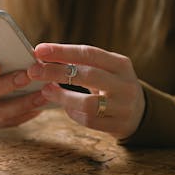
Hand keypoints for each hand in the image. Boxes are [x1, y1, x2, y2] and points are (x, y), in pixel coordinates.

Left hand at [27, 43, 144, 138]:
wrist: (140, 112)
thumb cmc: (112, 85)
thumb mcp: (105, 69)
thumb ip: (81, 63)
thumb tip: (43, 56)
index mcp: (120, 63)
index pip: (89, 53)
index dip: (62, 51)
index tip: (39, 50)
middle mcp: (125, 84)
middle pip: (88, 75)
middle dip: (57, 72)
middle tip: (33, 71)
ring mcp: (123, 106)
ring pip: (88, 102)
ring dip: (63, 96)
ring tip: (46, 90)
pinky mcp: (119, 125)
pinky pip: (90, 120)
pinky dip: (74, 113)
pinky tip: (66, 108)